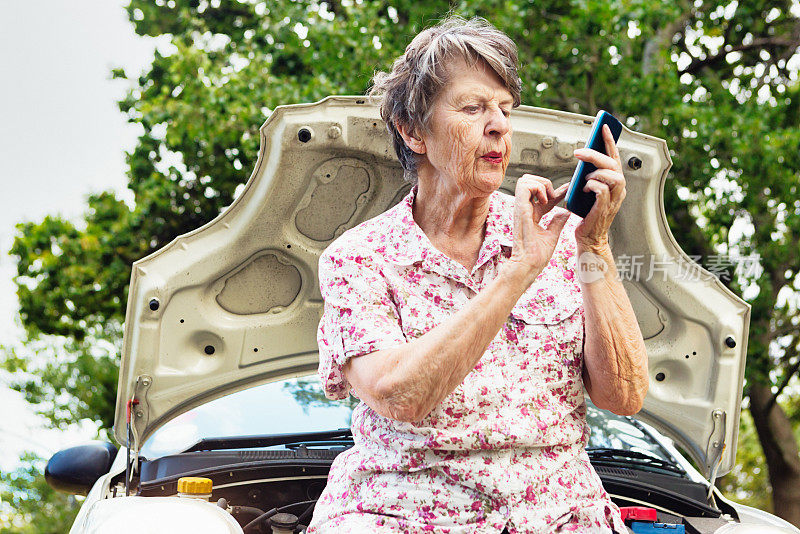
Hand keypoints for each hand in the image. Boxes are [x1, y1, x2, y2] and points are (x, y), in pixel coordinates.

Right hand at [505, 174, 569, 285]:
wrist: (528, 265)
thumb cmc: (536, 256)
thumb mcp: (552, 235)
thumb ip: (557, 222)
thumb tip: (565, 212)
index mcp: (532, 215)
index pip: (544, 195)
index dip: (557, 190)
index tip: (569, 189)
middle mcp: (525, 209)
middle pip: (529, 181)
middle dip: (544, 182)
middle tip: (554, 196)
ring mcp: (521, 208)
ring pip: (525, 180)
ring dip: (540, 184)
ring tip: (549, 197)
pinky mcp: (520, 208)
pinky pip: (524, 186)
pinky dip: (537, 188)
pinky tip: (545, 200)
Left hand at [573, 124, 625, 249]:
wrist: (589, 238)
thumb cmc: (587, 215)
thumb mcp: (589, 191)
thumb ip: (590, 176)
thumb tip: (583, 160)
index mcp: (615, 184)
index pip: (614, 157)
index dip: (610, 141)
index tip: (603, 127)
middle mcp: (618, 190)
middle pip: (614, 165)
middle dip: (596, 155)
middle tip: (579, 152)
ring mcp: (614, 200)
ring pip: (613, 176)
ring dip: (596, 173)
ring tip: (584, 177)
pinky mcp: (605, 209)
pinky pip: (602, 190)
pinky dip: (592, 186)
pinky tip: (585, 188)